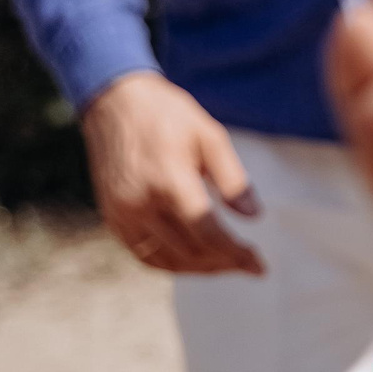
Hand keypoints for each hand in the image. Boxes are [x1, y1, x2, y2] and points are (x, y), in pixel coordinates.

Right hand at [79, 71, 264, 275]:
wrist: (115, 102)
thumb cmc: (168, 115)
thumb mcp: (210, 136)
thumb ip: (232, 179)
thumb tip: (253, 216)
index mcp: (169, 181)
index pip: (207, 233)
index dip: (236, 254)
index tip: (259, 265)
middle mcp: (141, 203)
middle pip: (189, 252)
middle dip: (224, 264)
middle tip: (249, 263)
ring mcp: (122, 214)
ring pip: (166, 261)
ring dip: (200, 269)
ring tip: (227, 264)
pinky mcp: (113, 218)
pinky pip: (144, 255)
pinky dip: (172, 264)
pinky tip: (195, 259)